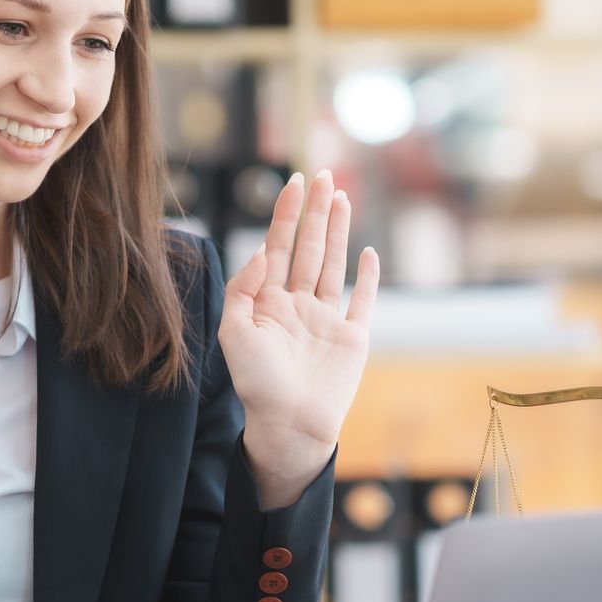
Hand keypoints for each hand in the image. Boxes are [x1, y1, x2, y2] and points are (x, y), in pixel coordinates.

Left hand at [219, 168, 378, 487]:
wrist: (289, 426)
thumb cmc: (256, 385)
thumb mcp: (234, 333)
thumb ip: (244, 288)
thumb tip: (262, 251)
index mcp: (268, 302)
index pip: (278, 247)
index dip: (286, 215)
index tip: (294, 182)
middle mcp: (298, 306)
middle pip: (309, 248)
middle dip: (315, 211)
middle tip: (324, 174)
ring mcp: (326, 320)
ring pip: (333, 265)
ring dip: (337, 231)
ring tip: (341, 197)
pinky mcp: (352, 339)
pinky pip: (361, 302)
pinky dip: (367, 278)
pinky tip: (367, 253)